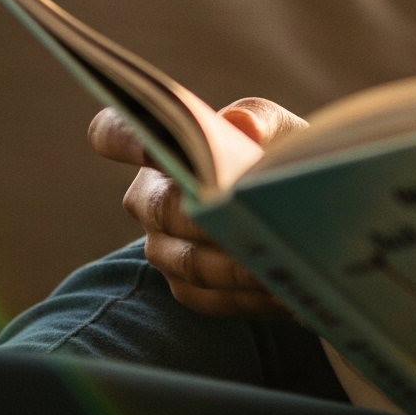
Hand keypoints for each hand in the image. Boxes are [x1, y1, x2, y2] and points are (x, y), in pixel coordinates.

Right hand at [87, 99, 306, 318]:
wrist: (301, 205)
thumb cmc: (280, 156)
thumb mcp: (279, 129)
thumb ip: (259, 118)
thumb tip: (240, 124)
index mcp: (160, 148)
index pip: (115, 133)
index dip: (122, 139)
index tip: (150, 145)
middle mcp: (150, 199)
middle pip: (162, 208)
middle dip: (206, 213)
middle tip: (248, 217)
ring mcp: (164, 247)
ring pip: (188, 259)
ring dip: (235, 262)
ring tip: (279, 258)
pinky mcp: (189, 288)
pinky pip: (208, 296)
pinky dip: (246, 293)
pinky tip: (280, 286)